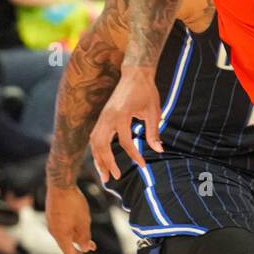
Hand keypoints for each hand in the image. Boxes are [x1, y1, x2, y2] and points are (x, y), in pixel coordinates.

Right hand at [45, 183, 96, 253]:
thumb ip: (84, 236)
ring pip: (67, 239)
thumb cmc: (73, 202)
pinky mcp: (54, 217)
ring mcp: (53, 224)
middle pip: (68, 249)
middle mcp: (54, 232)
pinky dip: (74, 235)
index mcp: (61, 235)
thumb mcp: (84, 221)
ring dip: (78, 244)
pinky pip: (65, 230)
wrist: (60, 184)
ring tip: (91, 248)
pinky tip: (83, 234)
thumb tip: (86, 249)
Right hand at [90, 64, 161, 180]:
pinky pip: (95, 136)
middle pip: (101, 145)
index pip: (124, 142)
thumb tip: (158, 150)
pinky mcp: (102, 117)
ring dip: (98, 159)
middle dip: (106, 163)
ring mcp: (102, 116)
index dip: (134, 155)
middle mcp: (108, 117)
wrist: (135, 74)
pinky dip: (97, 150)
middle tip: (112, 179)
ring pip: (95, 142)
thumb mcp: (154, 112)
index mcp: (121, 115)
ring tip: (104, 175)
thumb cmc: (146, 92)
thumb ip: (153, 132)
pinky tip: (101, 160)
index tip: (142, 165)